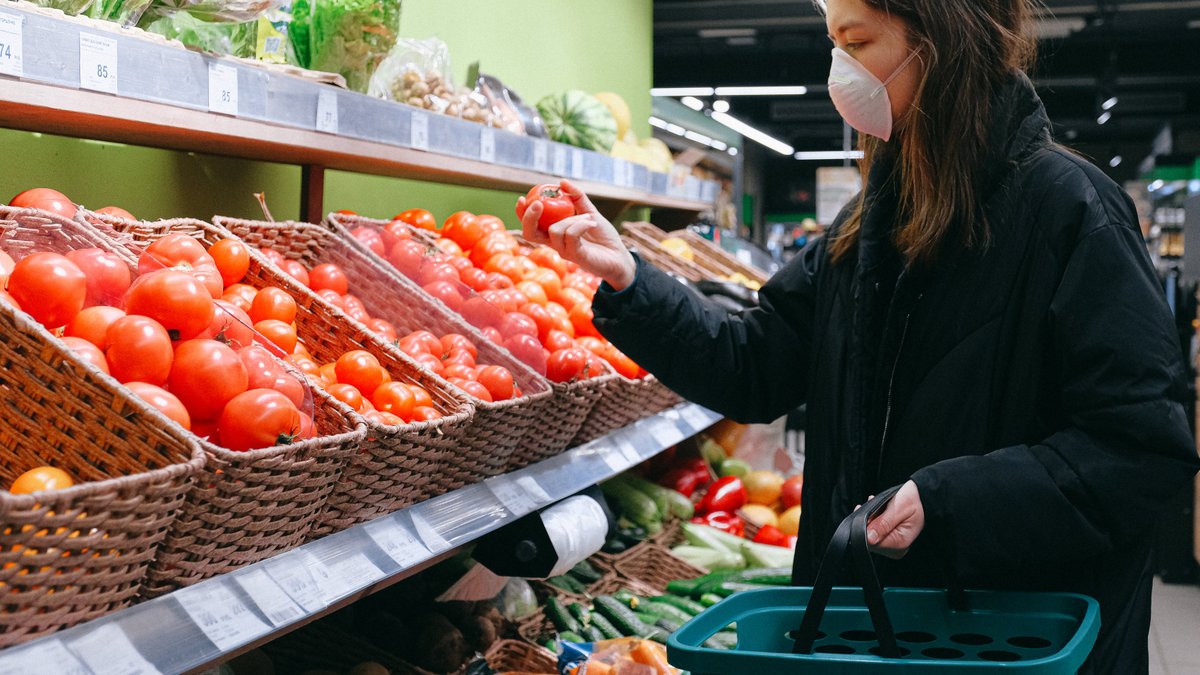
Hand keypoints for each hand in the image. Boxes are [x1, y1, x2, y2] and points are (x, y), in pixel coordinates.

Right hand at [517, 180, 636, 290]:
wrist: (620, 256)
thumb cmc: (603, 237)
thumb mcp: (589, 212)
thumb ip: (577, 198)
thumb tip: (561, 181)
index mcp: (554, 233)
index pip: (531, 225)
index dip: (522, 213)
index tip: (522, 198)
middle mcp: (555, 243)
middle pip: (530, 233)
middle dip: (529, 217)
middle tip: (538, 203)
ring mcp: (564, 251)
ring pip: (555, 230)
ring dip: (572, 218)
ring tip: (588, 218)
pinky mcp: (576, 256)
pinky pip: (571, 235)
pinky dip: (581, 224)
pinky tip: (591, 223)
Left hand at [864, 480, 924, 558]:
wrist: (925, 496)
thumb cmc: (915, 501)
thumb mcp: (899, 508)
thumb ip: (883, 523)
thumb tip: (869, 538)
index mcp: (900, 543)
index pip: (871, 543)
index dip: (864, 527)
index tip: (865, 511)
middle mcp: (896, 548)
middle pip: (869, 540)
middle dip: (867, 521)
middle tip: (872, 504)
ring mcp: (894, 545)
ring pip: (871, 535)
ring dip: (870, 519)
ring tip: (877, 505)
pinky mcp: (891, 539)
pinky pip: (876, 533)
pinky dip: (874, 520)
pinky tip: (878, 510)